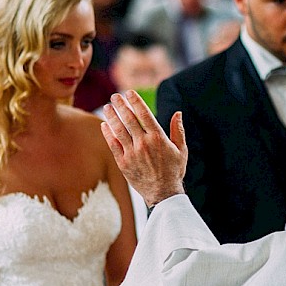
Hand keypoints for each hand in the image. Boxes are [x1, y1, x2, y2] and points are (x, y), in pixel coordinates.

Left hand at [101, 90, 187, 208]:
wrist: (163, 193)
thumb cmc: (174, 171)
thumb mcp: (181, 150)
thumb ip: (178, 130)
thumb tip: (178, 113)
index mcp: (158, 138)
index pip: (144, 114)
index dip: (135, 101)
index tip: (129, 93)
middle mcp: (143, 143)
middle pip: (128, 119)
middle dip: (120, 105)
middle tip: (115, 96)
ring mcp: (132, 153)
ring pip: (118, 130)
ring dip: (112, 116)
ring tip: (107, 107)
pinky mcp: (123, 163)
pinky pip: (113, 145)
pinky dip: (108, 134)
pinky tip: (104, 125)